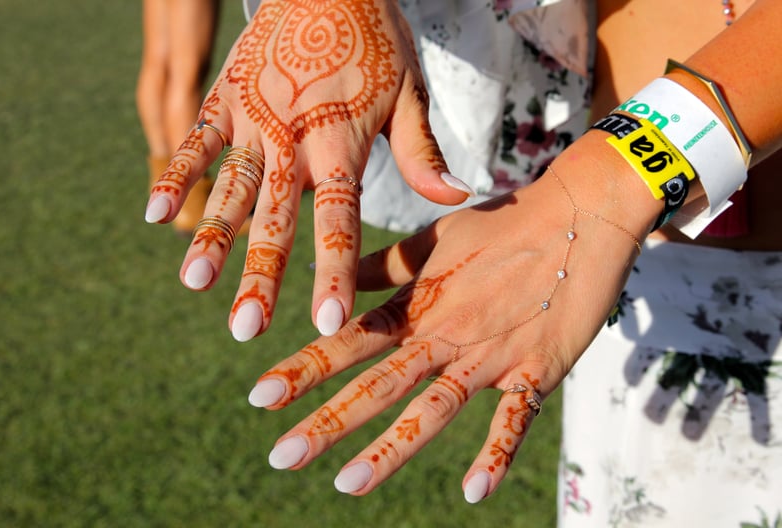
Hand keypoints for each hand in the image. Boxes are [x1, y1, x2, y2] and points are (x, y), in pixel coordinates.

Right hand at [144, 0, 471, 339]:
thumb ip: (424, 151)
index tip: (325, 322)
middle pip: (276, 218)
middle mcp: (292, 139)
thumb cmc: (376, 41)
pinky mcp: (225, 98)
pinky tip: (154, 214)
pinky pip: (196, 139)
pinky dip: (176, 171)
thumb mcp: (409, 92)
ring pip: (230, 187)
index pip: (338, 220)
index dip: (332, 271)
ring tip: (193, 282)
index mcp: (341, 143)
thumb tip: (458, 196)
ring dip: (211, 235)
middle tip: (246, 329)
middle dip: (261, 275)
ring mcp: (253, 119)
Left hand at [245, 157, 653, 501]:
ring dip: (390, 449)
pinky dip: (495, 456)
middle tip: (280, 456)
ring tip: (347, 484)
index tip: (259, 396)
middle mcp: (445, 333)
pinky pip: (514, 421)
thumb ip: (386, 266)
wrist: (578, 216)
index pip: (349, 341)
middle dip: (327, 422)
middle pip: (378, 384)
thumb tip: (338, 272)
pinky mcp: (536, 370)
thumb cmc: (502, 224)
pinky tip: (474, 493)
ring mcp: (490, 355)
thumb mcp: (435, 238)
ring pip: (433, 408)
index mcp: (419, 304)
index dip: (303, 369)